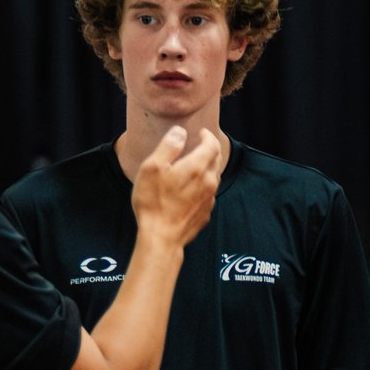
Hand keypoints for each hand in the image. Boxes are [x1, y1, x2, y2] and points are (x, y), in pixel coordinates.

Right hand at [131, 125, 228, 248]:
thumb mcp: (153, 167)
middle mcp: (208, 183)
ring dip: (208, 167)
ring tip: (198, 163)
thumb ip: (169, 146)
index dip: (208, 136)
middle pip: (216, 160)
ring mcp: (209, 200)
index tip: (201, 132)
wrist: (161, 238)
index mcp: (197, 168)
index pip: (212, 145)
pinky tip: (194, 187)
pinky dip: (204, 185)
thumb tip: (180, 132)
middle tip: (201, 144)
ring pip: (214, 177)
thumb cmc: (153, 202)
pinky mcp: (205, 213)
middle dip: (210, 149)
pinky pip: (209, 194)